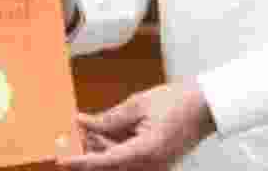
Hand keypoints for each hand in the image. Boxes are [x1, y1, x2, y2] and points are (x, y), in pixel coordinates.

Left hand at [57, 82, 214, 170]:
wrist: (204, 107)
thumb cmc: (177, 103)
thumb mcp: (137, 105)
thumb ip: (108, 119)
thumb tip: (84, 124)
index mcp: (146, 152)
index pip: (104, 162)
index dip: (81, 161)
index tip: (62, 160)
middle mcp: (150, 165)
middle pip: (109, 165)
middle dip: (89, 150)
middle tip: (74, 131)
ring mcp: (153, 166)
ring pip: (117, 164)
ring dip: (101, 148)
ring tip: (89, 126)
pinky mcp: (154, 163)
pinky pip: (128, 160)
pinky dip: (114, 148)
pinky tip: (105, 132)